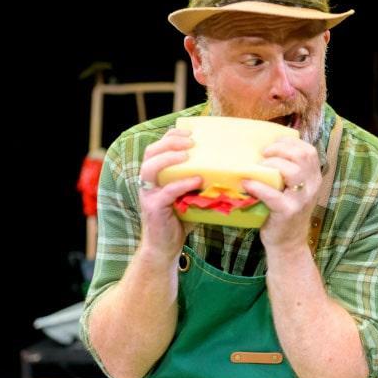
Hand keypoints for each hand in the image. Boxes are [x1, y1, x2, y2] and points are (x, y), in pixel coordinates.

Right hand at [137, 128, 201, 261]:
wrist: (166, 246)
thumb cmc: (181, 218)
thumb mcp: (192, 195)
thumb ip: (201, 181)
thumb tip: (229, 169)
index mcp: (156, 175)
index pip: (158, 147)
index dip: (172, 136)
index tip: (190, 131)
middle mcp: (148, 181)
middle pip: (151, 152)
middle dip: (170, 142)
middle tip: (190, 140)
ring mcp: (148, 194)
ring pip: (150, 168)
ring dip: (169, 158)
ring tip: (188, 154)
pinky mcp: (153, 208)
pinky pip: (166, 192)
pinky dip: (181, 184)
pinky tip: (196, 179)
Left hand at [242, 137, 321, 250]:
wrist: (288, 243)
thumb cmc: (285, 211)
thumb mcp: (294, 189)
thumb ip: (288, 172)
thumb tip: (263, 150)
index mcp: (314, 178)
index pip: (309, 151)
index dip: (290, 142)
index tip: (273, 144)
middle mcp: (312, 187)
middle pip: (302, 156)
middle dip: (280, 149)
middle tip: (264, 154)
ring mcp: (301, 200)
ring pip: (292, 171)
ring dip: (272, 164)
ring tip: (258, 168)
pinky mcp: (288, 212)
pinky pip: (273, 195)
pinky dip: (258, 187)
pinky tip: (247, 184)